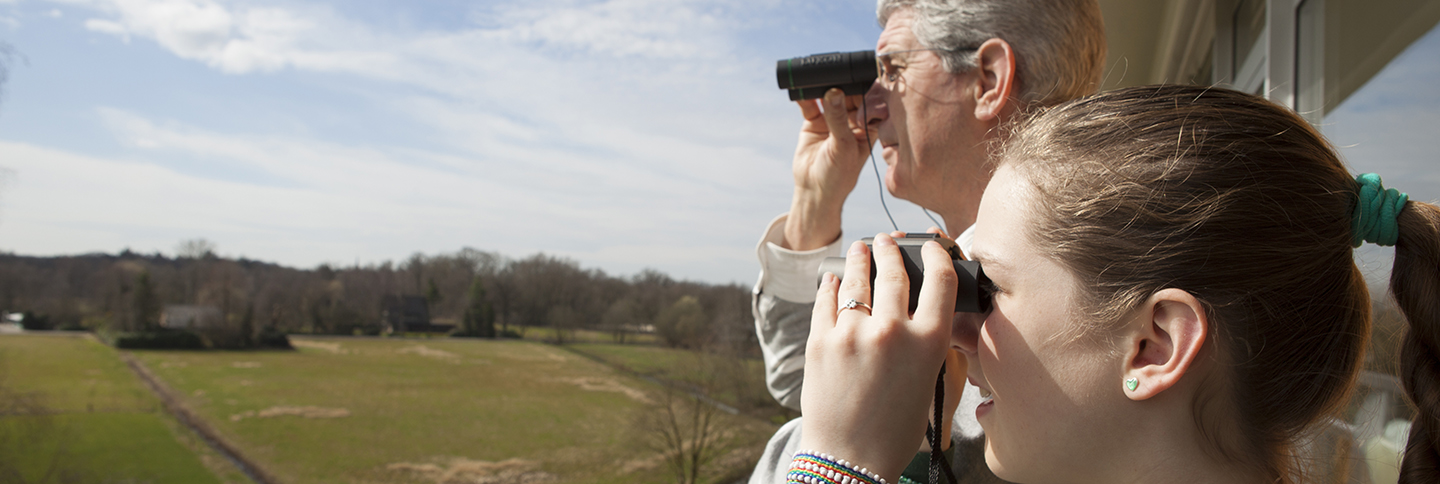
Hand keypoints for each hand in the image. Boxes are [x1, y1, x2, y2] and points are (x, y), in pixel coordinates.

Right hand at [783, 88, 875, 250]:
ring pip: (829, 96)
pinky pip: (810, 103)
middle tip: (833, 73)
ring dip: (822, 87)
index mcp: (869, 125)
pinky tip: (801, 90)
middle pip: (848, 93)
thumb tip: (833, 92)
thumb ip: (838, 119)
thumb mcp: (843, 146)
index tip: (856, 74)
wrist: (814, 191)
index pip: (869, 100)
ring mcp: (833, 119)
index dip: (865, 86)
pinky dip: (805, 96)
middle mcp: (852, 119)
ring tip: (815, 78)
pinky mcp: (814, 121)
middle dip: (842, 83)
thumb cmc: (839, 175)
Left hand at [799, 233, 958, 481]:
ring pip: (856, 280)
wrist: (850, 461)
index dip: (938, 255)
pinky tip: (832, 278)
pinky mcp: (819, 342)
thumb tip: (919, 312)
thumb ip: (927, 344)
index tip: (932, 247)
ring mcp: (852, 334)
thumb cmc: (895, 431)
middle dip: (889, 250)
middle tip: (885, 240)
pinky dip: (829, 286)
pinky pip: (825, 301)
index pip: (941, 281)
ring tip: (859, 248)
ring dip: (859, 259)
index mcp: (928, 344)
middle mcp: (892, 332)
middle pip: (893, 272)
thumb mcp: (928, 384)